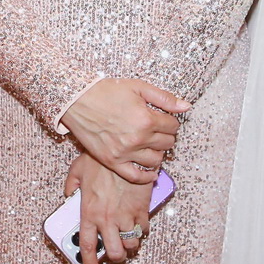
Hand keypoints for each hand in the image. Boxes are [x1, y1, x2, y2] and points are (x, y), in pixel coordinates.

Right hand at [59, 78, 186, 183]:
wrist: (77, 100)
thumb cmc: (106, 91)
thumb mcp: (138, 87)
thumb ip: (164, 98)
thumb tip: (186, 107)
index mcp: (146, 119)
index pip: (173, 126)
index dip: (171, 121)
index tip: (164, 119)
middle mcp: (138, 138)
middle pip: (167, 143)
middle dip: (165, 136)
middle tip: (157, 130)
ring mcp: (125, 152)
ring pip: (156, 160)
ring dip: (157, 152)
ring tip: (150, 145)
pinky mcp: (112, 161)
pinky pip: (135, 176)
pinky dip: (147, 176)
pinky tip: (151, 171)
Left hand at [66, 152, 151, 263]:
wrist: (124, 152)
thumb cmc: (100, 160)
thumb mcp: (77, 171)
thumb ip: (71, 186)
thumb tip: (68, 195)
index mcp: (89, 213)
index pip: (88, 247)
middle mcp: (107, 219)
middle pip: (114, 253)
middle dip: (115, 258)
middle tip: (115, 254)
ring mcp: (126, 216)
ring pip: (131, 244)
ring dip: (130, 245)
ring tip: (127, 239)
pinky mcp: (141, 209)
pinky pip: (144, 229)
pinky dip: (141, 230)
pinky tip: (138, 224)